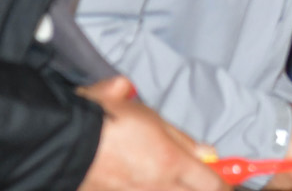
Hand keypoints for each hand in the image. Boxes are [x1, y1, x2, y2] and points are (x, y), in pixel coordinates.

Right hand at [78, 77, 224, 190]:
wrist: (58, 140)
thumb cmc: (105, 120)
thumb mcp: (150, 117)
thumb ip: (181, 139)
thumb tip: (208, 152)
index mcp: (170, 163)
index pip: (211, 183)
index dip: (222, 181)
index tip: (224, 178)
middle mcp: (154, 187)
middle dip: (197, 186)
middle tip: (196, 177)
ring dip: (170, 185)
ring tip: (164, 175)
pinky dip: (145, 187)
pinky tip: (141, 179)